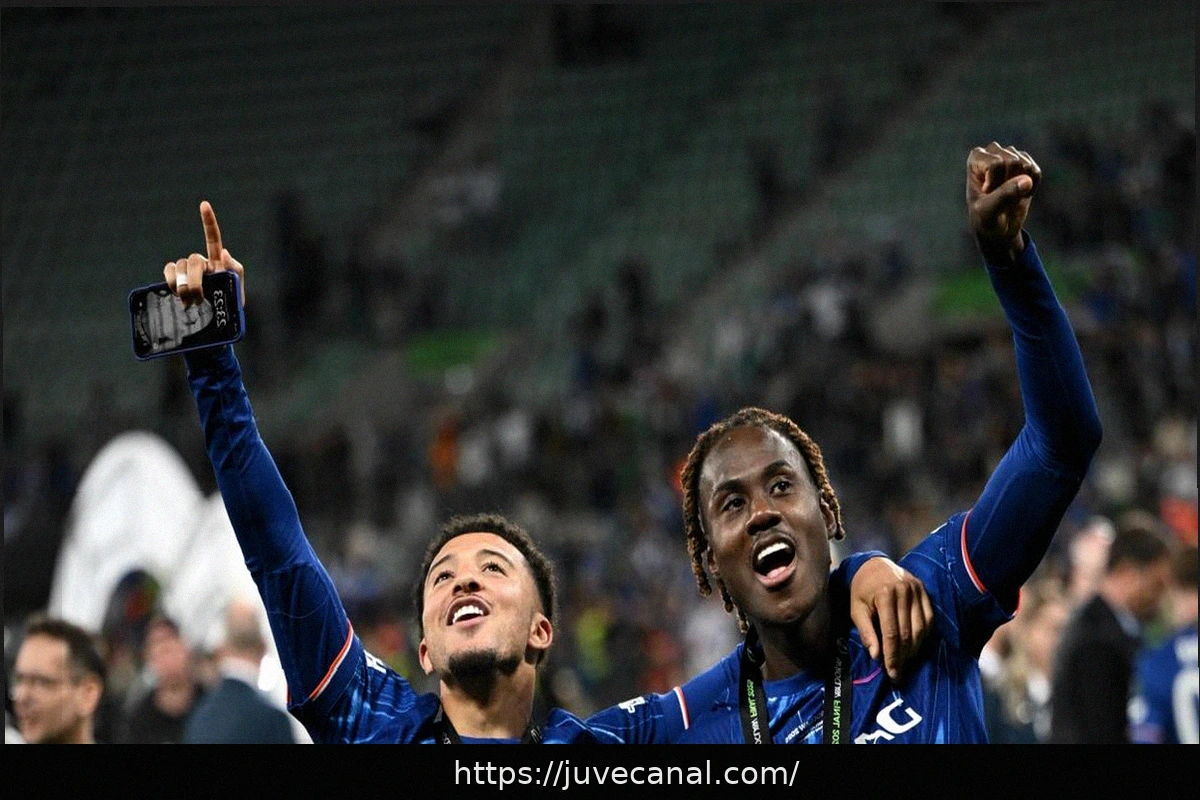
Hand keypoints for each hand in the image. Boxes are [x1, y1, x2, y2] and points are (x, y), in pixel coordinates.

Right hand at [163, 200, 245, 307]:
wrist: (214, 329)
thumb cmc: (228, 310)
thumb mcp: (237, 292)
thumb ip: (236, 272)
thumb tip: (225, 252)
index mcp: (218, 263)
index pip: (213, 238)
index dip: (208, 221)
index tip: (204, 204)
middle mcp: (201, 263)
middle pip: (193, 260)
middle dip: (195, 281)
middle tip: (198, 299)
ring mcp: (186, 271)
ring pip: (180, 266)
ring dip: (183, 285)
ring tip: (189, 301)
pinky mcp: (174, 279)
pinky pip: (169, 269)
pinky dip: (171, 279)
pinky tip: (175, 291)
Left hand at [849, 556, 934, 682]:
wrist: (874, 565)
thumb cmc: (862, 589)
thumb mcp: (856, 608)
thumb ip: (865, 631)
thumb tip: (875, 655)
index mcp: (884, 594)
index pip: (892, 632)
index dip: (892, 655)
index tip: (891, 673)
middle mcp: (904, 591)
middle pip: (908, 633)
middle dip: (903, 656)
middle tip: (898, 673)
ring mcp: (917, 590)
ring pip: (921, 628)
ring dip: (914, 649)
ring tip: (905, 662)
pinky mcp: (925, 591)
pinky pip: (929, 619)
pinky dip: (924, 636)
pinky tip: (916, 646)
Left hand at [966, 142, 1040, 265]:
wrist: (998, 229)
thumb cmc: (985, 219)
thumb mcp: (988, 211)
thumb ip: (1004, 195)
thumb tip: (1027, 181)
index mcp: (976, 158)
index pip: (996, 164)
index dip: (995, 184)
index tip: (986, 194)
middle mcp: (993, 152)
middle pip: (1013, 161)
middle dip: (1009, 183)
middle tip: (998, 195)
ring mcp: (1011, 156)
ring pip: (1026, 165)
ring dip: (1020, 185)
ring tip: (1008, 195)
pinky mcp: (1027, 164)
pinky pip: (1036, 172)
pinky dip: (1031, 187)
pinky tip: (1020, 194)